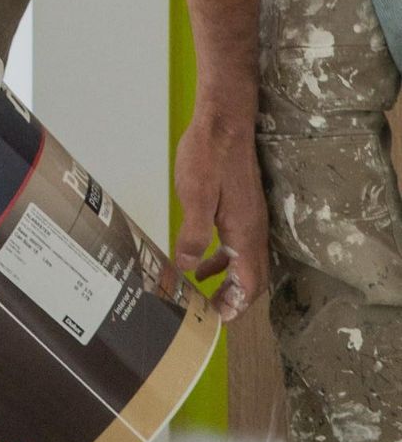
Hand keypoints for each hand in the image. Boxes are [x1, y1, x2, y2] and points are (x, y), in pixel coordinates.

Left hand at [172, 104, 268, 321]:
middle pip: (252, 278)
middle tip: (209, 314)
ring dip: (227, 280)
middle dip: (233, 299)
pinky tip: (202, 257)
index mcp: (245, 232)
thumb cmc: (209, 154)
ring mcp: (249, 216)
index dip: (236, 306)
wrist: (224, 120)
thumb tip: (187, 268)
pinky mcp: (241, 205)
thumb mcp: (195, 195)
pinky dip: (222, 257)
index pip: (250, 283)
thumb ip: (193, 233)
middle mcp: (253, 228)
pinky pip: (237, 243)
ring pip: (244, 261)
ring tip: (202, 293)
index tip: (216, 321)